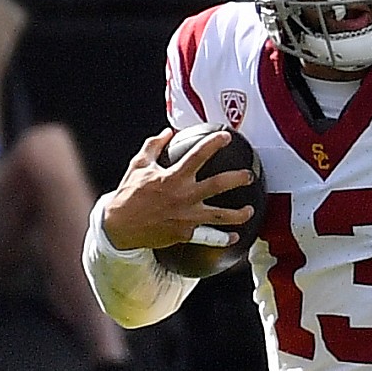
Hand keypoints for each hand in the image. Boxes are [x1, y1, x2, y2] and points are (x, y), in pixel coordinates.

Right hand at [99, 129, 258, 252]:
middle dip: (238, 178)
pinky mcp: (186, 233)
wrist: (120, 225)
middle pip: (218, 185)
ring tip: (251, 210)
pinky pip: (209, 237)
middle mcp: (184, 196)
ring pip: (220, 216)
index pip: (199, 155)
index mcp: (174, 177)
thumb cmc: (129, 193)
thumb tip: (168, 132)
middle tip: (249, 176)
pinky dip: (223, 238)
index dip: (214, 143)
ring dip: (239, 214)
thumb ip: (154, 146)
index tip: (226, 137)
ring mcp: (187, 217)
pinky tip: (235, 237)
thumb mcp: (139, 165)